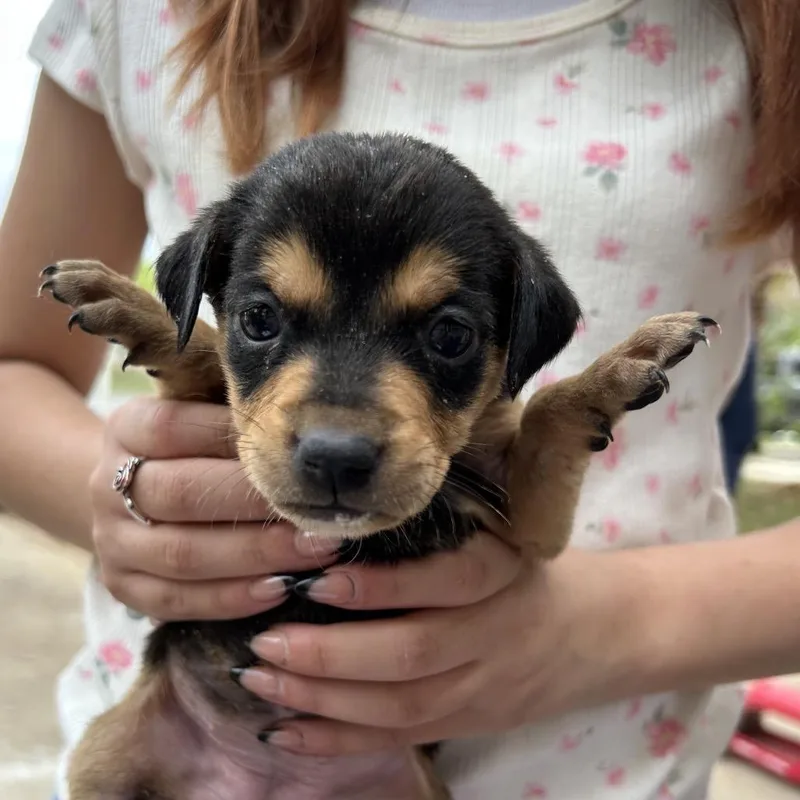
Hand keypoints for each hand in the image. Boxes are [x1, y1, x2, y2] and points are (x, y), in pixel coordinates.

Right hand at [90, 397, 338, 620]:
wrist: (136, 493)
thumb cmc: (194, 448)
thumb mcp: (203, 419)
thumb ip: (239, 422)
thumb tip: (309, 434)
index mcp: (126, 428)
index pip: (173, 428)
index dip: (232, 438)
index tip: (292, 451)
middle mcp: (106, 483)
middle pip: (180, 494)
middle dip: (254, 504)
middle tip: (317, 510)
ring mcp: (110, 540)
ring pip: (182, 553)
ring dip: (255, 555)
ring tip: (313, 552)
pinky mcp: (123, 585)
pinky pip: (177, 600)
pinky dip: (232, 598)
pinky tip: (280, 589)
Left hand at [235, 533, 643, 754]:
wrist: (599, 631)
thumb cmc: (529, 569)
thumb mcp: (501, 534)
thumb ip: (438, 533)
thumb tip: (335, 524)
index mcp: (504, 572)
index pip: (447, 580)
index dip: (382, 586)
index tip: (318, 576)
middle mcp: (496, 633)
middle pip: (414, 654)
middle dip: (332, 653)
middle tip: (266, 641)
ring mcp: (485, 687)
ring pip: (402, 706)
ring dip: (324, 698)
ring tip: (264, 678)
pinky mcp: (471, 722)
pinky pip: (402, 738)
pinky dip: (340, 740)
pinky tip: (286, 731)